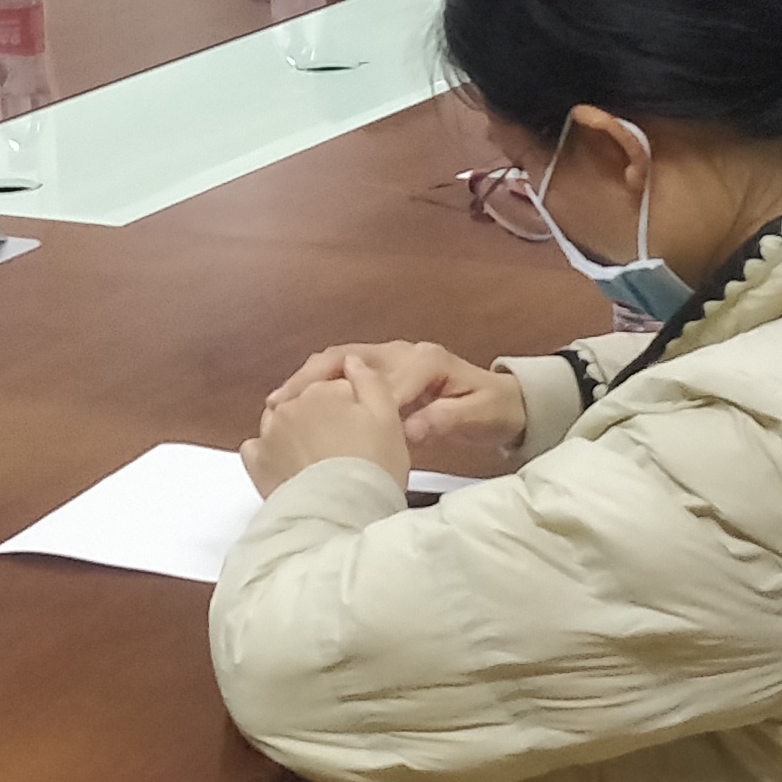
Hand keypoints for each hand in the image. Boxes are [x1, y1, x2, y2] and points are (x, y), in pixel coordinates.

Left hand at [243, 353, 413, 493]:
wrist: (342, 514)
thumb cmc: (371, 470)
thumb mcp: (388, 419)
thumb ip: (370, 382)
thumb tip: (352, 362)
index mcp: (324, 390)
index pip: (335, 388)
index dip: (351, 409)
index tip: (361, 430)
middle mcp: (292, 406)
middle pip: (306, 404)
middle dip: (320, 420)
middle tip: (343, 451)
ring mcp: (270, 433)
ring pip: (280, 424)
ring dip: (293, 435)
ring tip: (317, 462)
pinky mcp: (257, 462)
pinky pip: (257, 450)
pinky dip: (269, 456)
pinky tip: (289, 469)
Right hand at [272, 341, 526, 469]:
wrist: (503, 402)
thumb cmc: (492, 410)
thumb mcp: (480, 416)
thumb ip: (447, 419)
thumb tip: (410, 428)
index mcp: (426, 360)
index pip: (385, 379)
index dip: (360, 403)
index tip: (337, 428)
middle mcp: (402, 352)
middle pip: (347, 358)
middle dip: (312, 380)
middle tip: (283, 405)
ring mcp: (388, 359)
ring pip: (337, 362)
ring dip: (306, 381)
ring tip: (278, 405)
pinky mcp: (379, 372)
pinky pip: (340, 374)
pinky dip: (314, 386)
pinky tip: (293, 406)